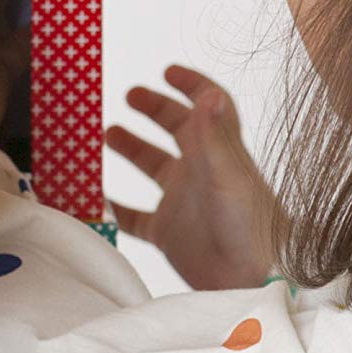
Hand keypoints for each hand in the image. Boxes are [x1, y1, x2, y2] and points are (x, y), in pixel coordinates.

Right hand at [106, 67, 285, 291]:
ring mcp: (183, 202)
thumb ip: (214, 135)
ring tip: (108, 134)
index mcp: (216, 152)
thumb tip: (207, 93)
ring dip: (133, 148)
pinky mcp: (169, 233)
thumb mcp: (229, 175)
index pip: (207, 106)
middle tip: (130, 95)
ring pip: (153, 167)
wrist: (253, 280)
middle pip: (176, 129)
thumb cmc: (252, 227)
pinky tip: (98, 199)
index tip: (168, 72)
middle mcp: (200, 172)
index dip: (190, 85)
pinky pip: (135, 217)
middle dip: (155, 109)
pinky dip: (116, 208)